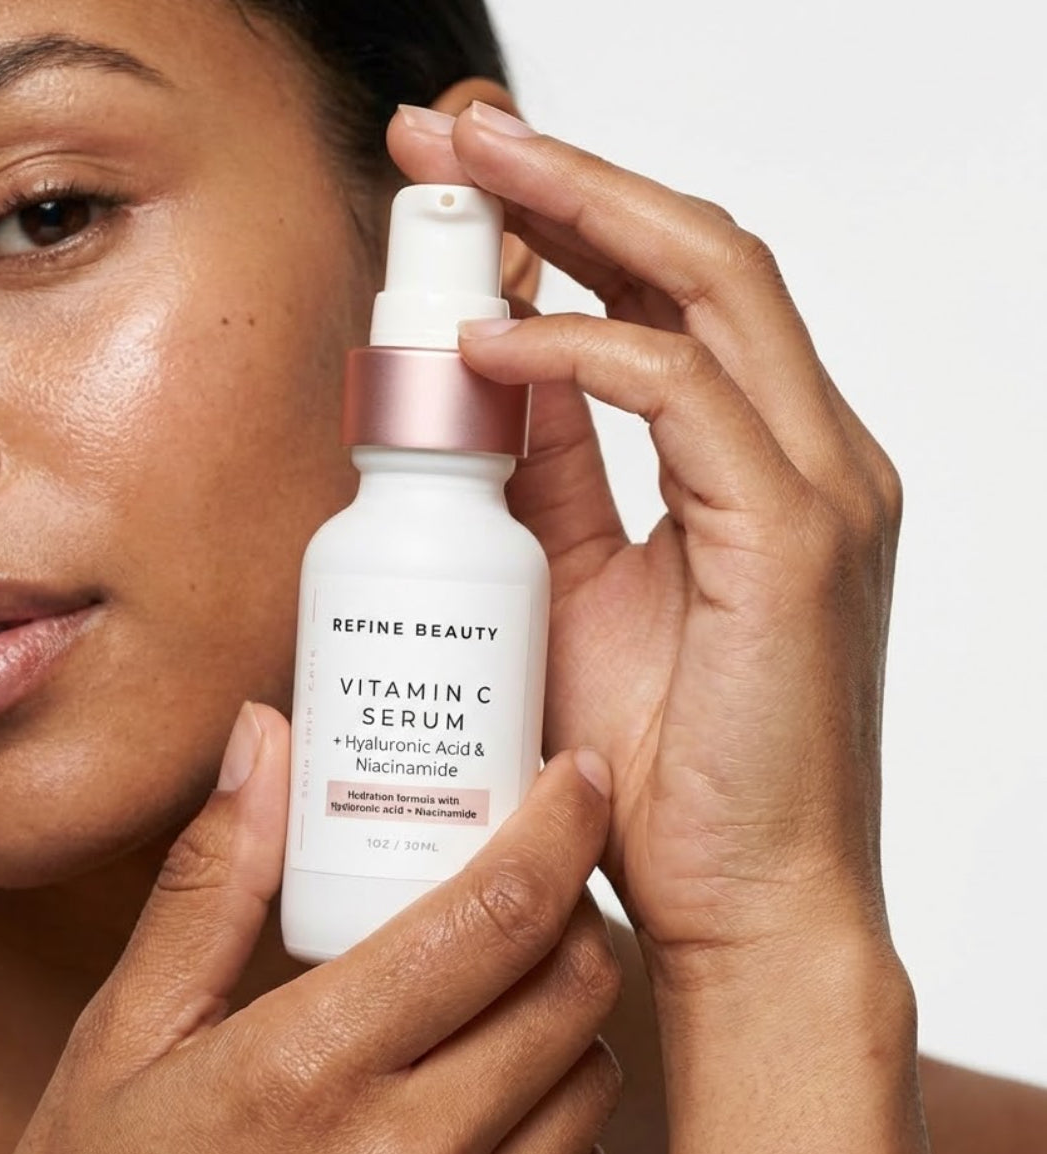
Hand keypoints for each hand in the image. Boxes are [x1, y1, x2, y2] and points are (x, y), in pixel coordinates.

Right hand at [0, 703, 621, 1153]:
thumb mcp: (124, 1039)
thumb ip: (211, 884)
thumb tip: (263, 739)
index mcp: (309, 1071)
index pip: (493, 916)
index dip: (558, 827)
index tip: (573, 774)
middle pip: (572, 990)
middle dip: (573, 908)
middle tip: (530, 874)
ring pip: (590, 1082)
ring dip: (566, 1012)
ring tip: (497, 983)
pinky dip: (556, 1111)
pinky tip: (486, 1091)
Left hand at [389, 102, 903, 987]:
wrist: (743, 912)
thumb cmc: (664, 774)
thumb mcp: (579, 596)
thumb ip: (551, 482)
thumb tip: (487, 386)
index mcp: (759, 466)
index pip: (671, 294)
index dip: (569, 216)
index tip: (458, 181)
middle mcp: (807, 452)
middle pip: (694, 253)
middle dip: (565, 175)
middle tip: (449, 127)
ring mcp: (818, 487)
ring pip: (708, 283)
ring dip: (577, 211)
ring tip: (462, 169)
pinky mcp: (800, 540)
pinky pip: (685, 394)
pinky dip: (584, 348)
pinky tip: (490, 343)